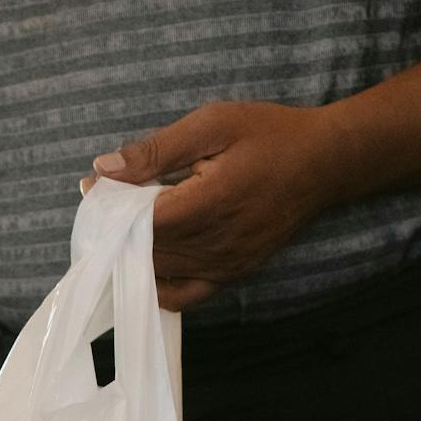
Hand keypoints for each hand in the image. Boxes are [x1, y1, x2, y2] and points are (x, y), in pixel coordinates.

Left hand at [78, 101, 352, 310]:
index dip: (111, 208)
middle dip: (115, 229)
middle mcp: (217, 245)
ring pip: (158, 274)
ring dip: (132, 253)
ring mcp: (226, 267)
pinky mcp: (233, 276)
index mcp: (210, 204)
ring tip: (124, 223)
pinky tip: (147, 259)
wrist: (326, 163)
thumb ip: (155, 150)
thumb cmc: (270, 136)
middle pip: (144, 250)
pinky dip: (157, 282)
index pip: (141, 221)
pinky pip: (182, 296)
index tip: (93, 188)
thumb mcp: (212, 125)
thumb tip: (103, 169)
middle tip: (104, 202)